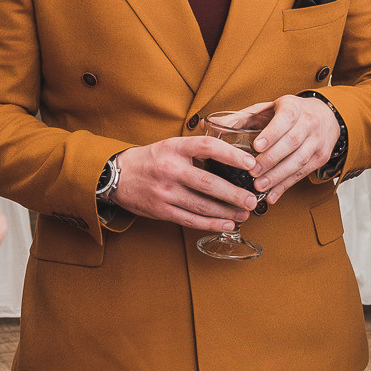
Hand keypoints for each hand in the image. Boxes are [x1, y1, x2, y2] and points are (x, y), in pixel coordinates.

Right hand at [109, 136, 258, 232]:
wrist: (118, 176)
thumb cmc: (152, 160)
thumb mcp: (171, 145)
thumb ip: (197, 150)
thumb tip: (232, 156)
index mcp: (174, 147)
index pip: (207, 147)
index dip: (232, 155)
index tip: (251, 164)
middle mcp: (170, 169)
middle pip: (208, 183)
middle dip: (234, 194)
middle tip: (252, 200)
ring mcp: (164, 192)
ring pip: (201, 205)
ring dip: (226, 212)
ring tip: (243, 214)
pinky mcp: (161, 210)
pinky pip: (190, 219)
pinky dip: (211, 224)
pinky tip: (226, 224)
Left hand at [250, 92, 340, 196]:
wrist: (325, 116)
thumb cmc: (290, 113)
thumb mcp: (268, 108)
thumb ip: (243, 117)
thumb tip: (213, 122)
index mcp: (293, 107)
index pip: (286, 118)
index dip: (272, 133)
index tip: (257, 146)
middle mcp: (309, 122)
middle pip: (292, 142)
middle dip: (271, 159)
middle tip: (253, 172)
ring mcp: (317, 141)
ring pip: (298, 160)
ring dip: (278, 176)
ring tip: (260, 186)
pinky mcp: (321, 157)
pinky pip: (302, 173)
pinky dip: (286, 185)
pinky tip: (272, 194)